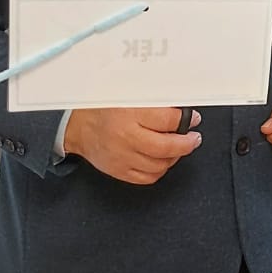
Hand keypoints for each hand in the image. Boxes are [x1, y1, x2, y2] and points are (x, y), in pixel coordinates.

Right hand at [64, 107, 201, 185]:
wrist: (78, 126)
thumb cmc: (103, 108)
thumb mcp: (128, 94)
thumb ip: (154, 100)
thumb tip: (179, 104)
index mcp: (129, 113)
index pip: (168, 120)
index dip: (186, 120)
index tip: (192, 119)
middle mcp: (126, 137)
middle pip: (167, 146)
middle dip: (187, 143)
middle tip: (193, 138)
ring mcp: (123, 157)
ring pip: (160, 164)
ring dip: (175, 157)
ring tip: (178, 147)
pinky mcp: (119, 171)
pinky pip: (148, 177)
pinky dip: (160, 170)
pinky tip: (162, 160)